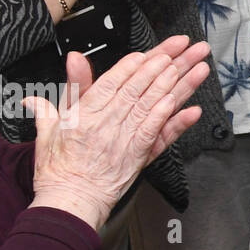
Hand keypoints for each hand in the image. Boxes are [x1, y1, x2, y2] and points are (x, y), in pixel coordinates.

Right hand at [24, 36, 210, 231]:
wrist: (70, 201)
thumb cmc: (60, 167)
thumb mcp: (54, 122)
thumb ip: (71, 88)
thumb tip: (74, 59)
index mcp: (86, 113)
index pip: (114, 80)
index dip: (135, 64)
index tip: (153, 52)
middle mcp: (108, 122)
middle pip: (141, 86)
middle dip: (165, 63)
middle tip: (185, 47)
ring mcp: (126, 138)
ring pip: (154, 104)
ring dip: (178, 84)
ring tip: (195, 66)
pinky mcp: (139, 155)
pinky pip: (159, 133)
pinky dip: (174, 119)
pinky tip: (187, 106)